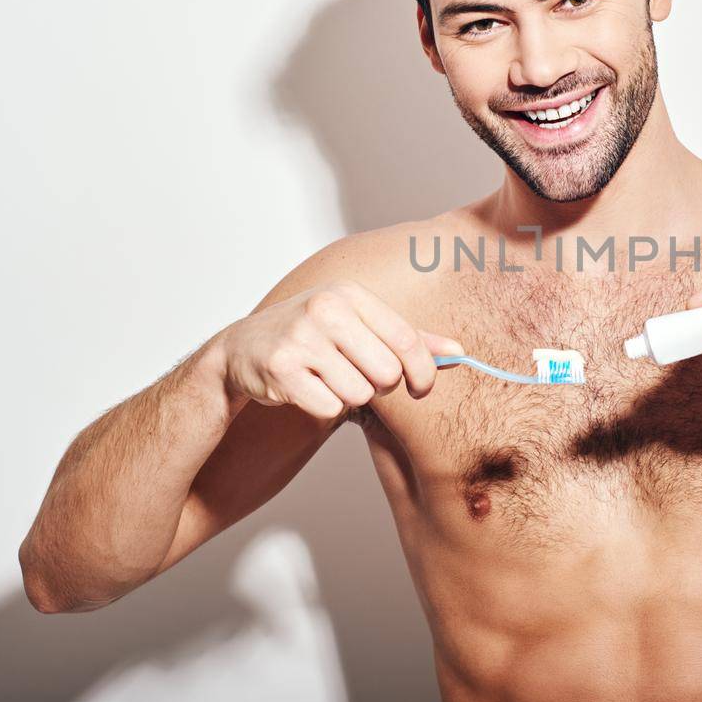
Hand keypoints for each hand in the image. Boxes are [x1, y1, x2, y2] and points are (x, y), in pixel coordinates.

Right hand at [212, 280, 463, 418]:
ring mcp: (301, 338)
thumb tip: (458, 353)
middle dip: (377, 385)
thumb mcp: (359, 325)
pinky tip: (305, 388)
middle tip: (356, 376)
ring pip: (358, 393)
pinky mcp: (281, 368)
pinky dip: (322, 406)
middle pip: (386, 373)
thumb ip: (409, 338)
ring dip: (347, 396)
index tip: (422, 388)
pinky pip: (328, 407)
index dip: (423, 373)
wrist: (243, 348)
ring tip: (326, 378)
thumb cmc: (312, 335)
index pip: (407, 341)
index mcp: (351, 294)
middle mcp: (326, 309)